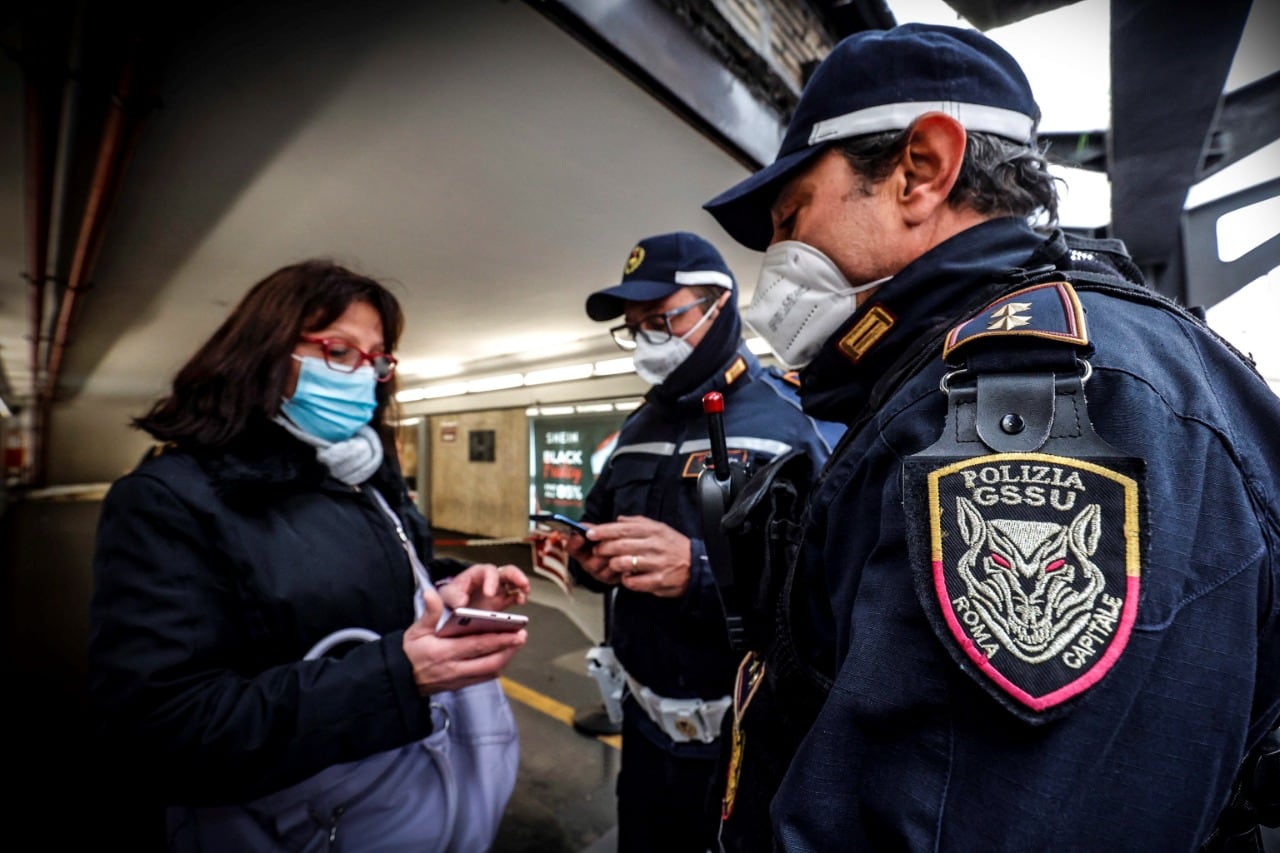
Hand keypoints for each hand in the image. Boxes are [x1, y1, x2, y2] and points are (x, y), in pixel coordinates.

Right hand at [402, 586, 526, 694]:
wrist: (398, 679)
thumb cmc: (408, 652)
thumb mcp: (414, 630)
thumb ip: (428, 613)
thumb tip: (431, 593)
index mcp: (443, 653)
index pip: (476, 646)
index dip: (498, 639)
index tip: (515, 632)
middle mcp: (453, 669)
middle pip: (489, 662)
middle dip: (508, 649)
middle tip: (521, 636)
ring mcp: (458, 680)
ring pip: (489, 672)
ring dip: (505, 658)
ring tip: (514, 644)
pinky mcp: (459, 686)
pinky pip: (483, 678)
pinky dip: (495, 667)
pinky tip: (501, 656)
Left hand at [437, 563, 529, 611]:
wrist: (448, 608)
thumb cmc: (448, 598)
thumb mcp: (445, 595)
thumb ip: (452, 596)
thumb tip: (462, 603)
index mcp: (476, 575)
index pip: (487, 571)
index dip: (491, 580)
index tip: (490, 594)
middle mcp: (489, 580)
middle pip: (506, 571)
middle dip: (516, 575)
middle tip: (522, 583)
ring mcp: (497, 590)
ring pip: (514, 582)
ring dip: (521, 585)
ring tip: (524, 593)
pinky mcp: (501, 602)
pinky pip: (514, 596)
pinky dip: (519, 597)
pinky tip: (521, 601)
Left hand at [582, 514, 691, 597]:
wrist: (697, 565)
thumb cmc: (674, 547)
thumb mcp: (659, 528)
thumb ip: (638, 523)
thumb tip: (618, 519)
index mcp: (652, 531)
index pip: (622, 529)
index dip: (603, 531)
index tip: (590, 534)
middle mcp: (654, 545)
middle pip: (620, 546)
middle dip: (603, 549)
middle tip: (598, 551)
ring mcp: (656, 564)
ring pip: (624, 563)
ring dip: (613, 564)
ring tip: (612, 565)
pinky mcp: (658, 581)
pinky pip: (633, 582)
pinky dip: (626, 580)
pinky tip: (627, 578)